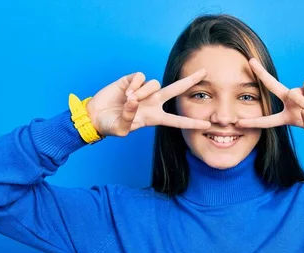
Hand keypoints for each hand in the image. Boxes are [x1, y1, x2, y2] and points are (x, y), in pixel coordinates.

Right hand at [86, 69, 211, 136]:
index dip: (192, 123)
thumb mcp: (121, 129)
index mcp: (154, 117)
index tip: (207, 125)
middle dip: (190, 81)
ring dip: (143, 92)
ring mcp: (143, 91)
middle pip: (176, 90)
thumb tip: (134, 101)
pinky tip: (126, 91)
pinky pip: (141, 77)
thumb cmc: (110, 125)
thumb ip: (129, 119)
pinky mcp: (132, 80)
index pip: (177, 121)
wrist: (96, 115)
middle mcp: (153, 102)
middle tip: (205, 72)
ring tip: (129, 100)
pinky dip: (135, 84)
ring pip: (155, 84)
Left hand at [236, 58, 303, 139]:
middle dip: (261, 74)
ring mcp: (302, 92)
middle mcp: (292, 102)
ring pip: (293, 92)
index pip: (268, 120)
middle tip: (250, 62)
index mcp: (288, 117)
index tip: (238, 122)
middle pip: (272, 86)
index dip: (254, 122)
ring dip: (302, 101)